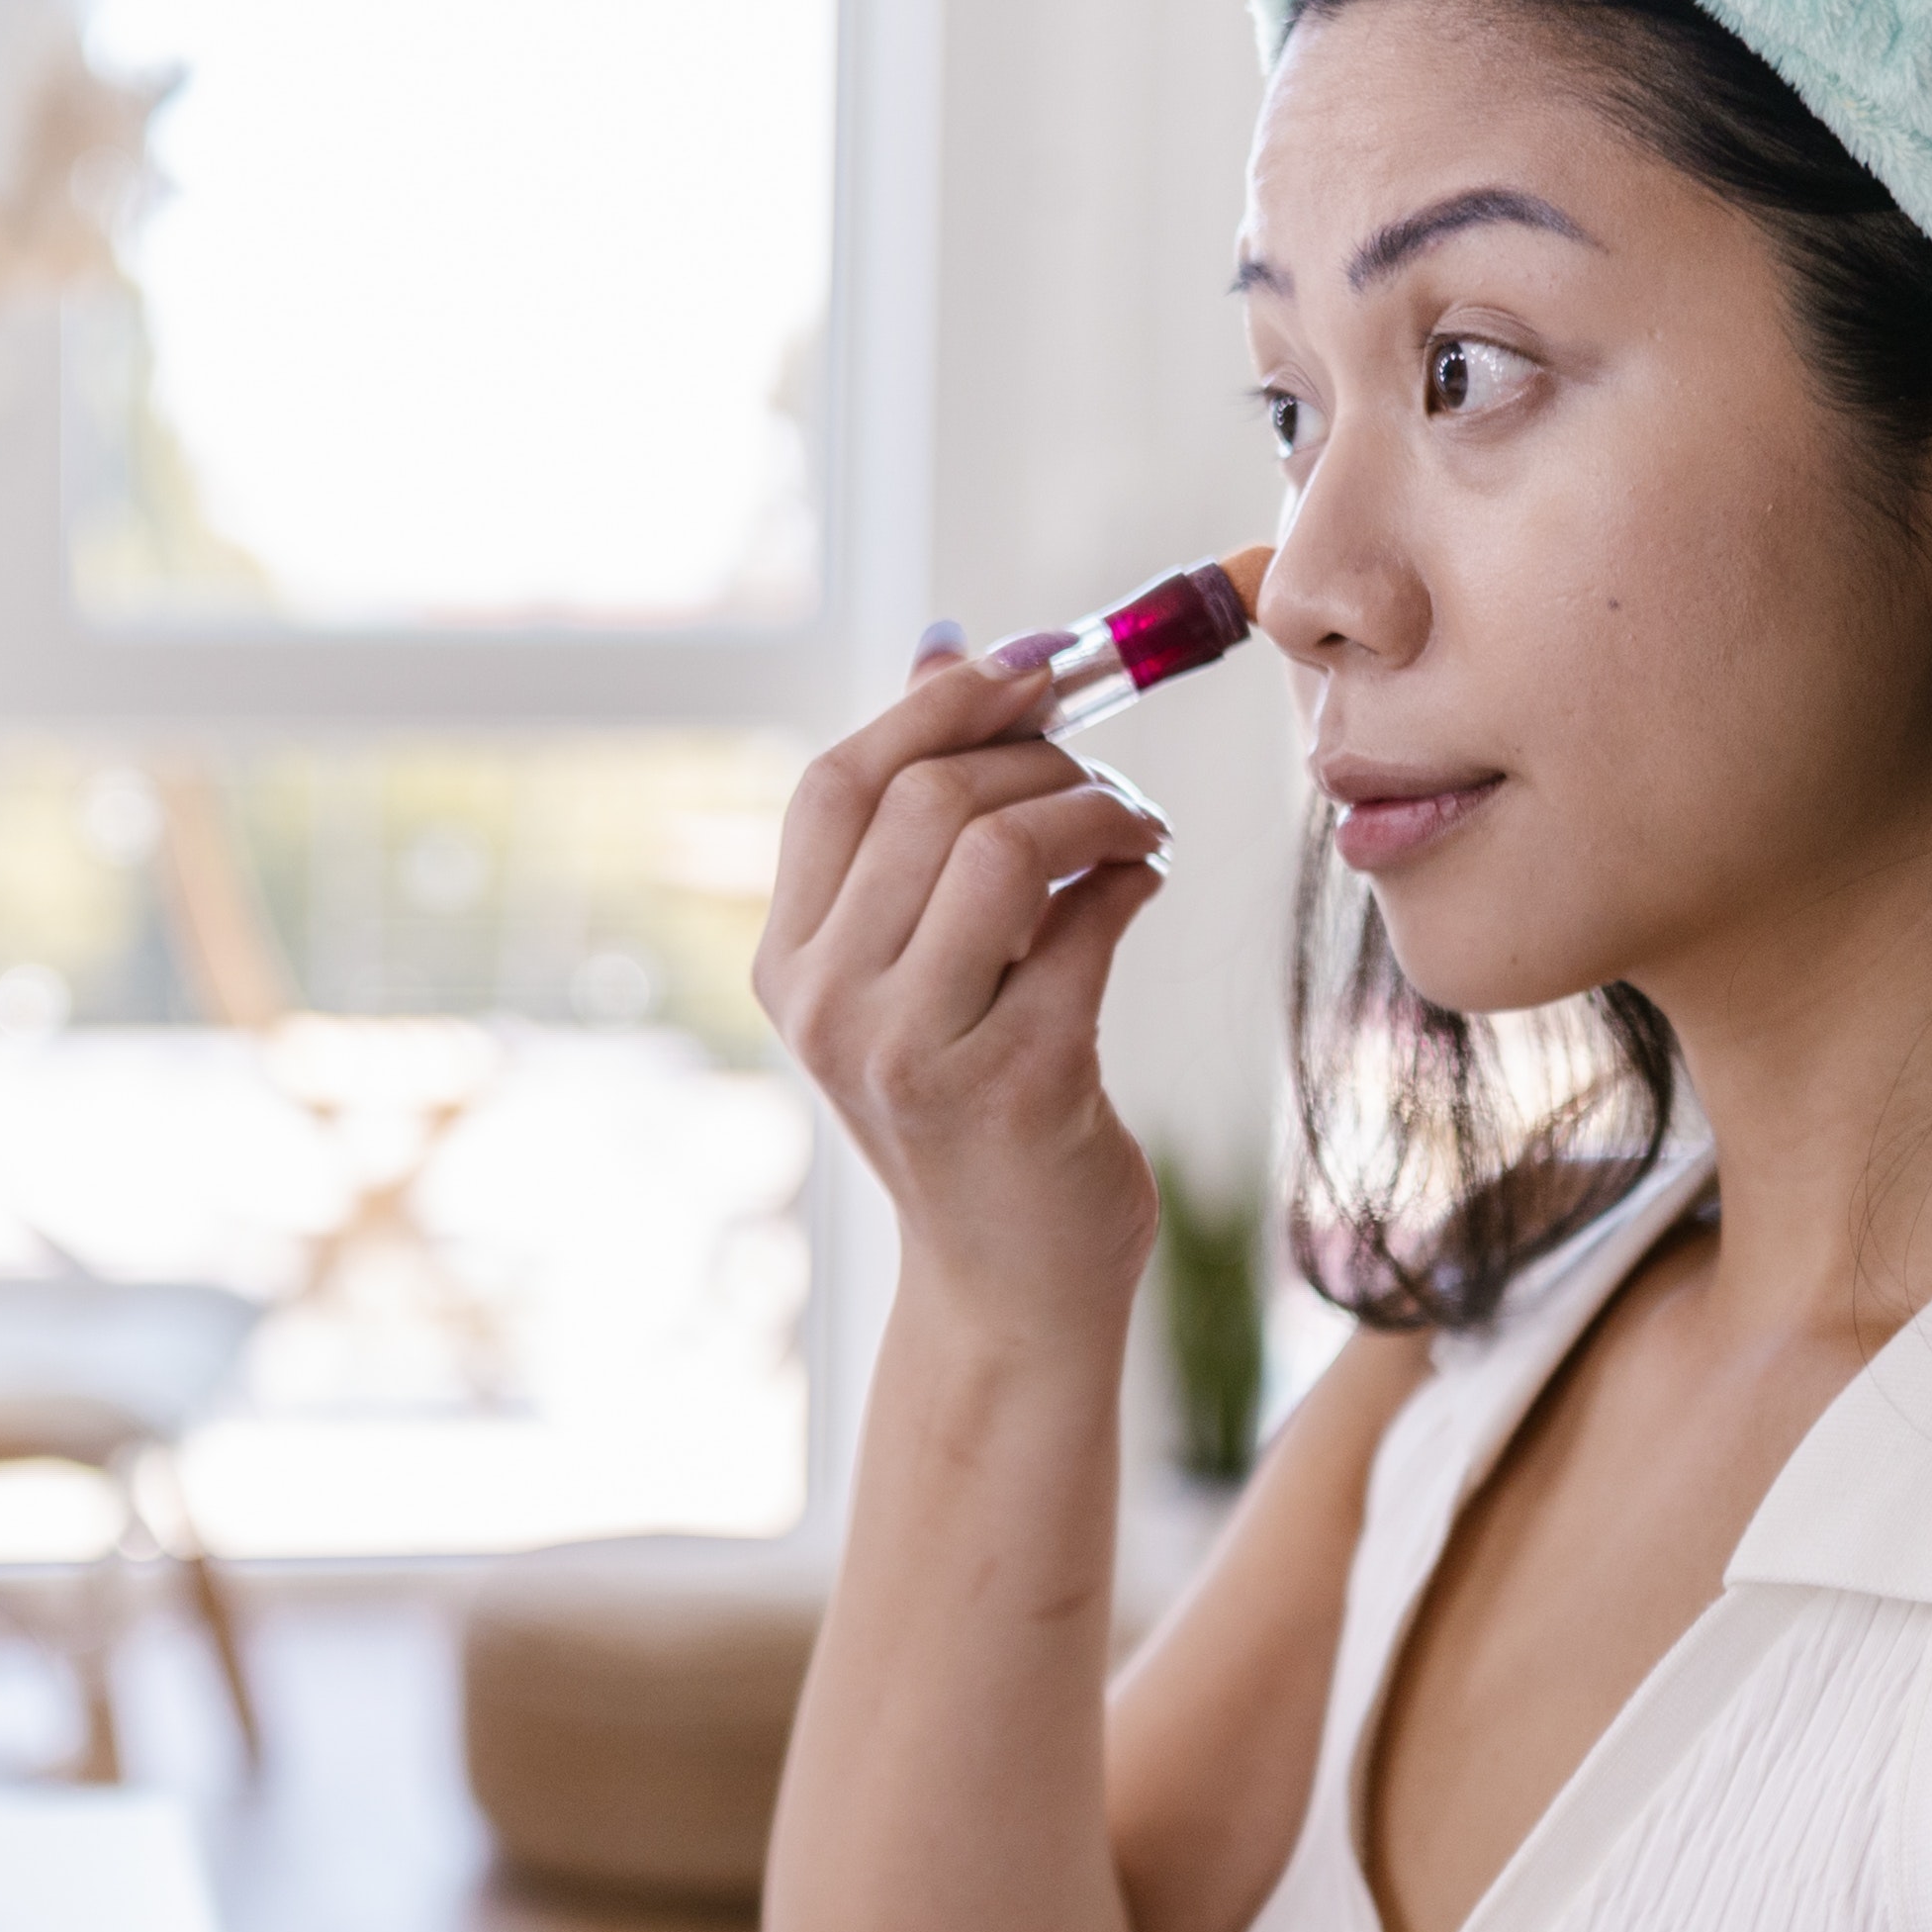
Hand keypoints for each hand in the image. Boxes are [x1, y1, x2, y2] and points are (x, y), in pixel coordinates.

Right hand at [753, 631, 1169, 1338]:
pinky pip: (1088, 923)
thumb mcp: (915, 971)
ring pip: (1007, 847)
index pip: (836, 785)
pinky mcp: (1015, 1083)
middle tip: (1105, 781)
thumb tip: (941, 646)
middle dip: (1044, 759)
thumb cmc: (975, 1107)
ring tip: (1135, 833)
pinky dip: (1134, 879)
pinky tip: (1142, 890)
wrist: (1012, 1284)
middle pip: (930, 800)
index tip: (1034, 669)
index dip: (937, 704)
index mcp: (789, 966)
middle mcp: (830, 1006)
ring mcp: (914, 1051)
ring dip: (1099, 810)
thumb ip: (915, 824)